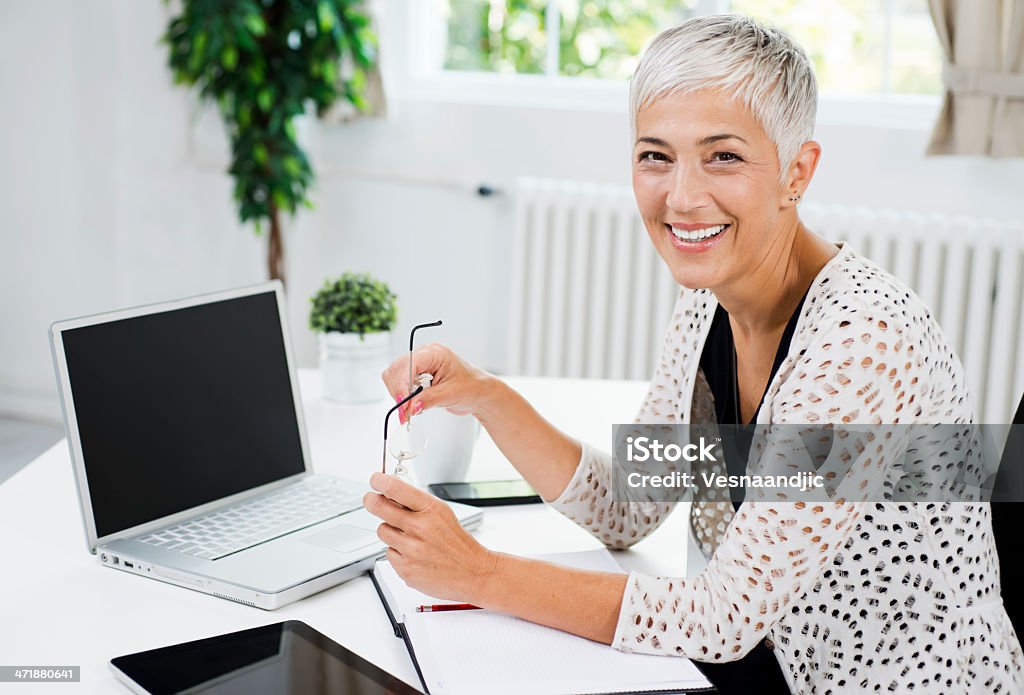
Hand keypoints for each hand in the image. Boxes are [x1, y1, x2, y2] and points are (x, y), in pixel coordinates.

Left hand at [364, 472, 497, 601]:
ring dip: (391, 531)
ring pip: (383, 531)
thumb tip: (390, 491)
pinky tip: (414, 554)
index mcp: (430, 510)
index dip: (380, 481)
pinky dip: (398, 552)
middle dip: (371, 500)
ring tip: (409, 536)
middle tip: (370, 499)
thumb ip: (416, 503)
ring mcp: (411, 550)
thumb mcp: (441, 513)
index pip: (396, 488)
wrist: (472, 571)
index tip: (375, 479)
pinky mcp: (405, 569)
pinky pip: (389, 553)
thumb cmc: (456, 542)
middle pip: (380, 507)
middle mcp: (419, 528)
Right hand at [381, 343, 497, 422]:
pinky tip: (410, 404)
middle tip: (405, 412)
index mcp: (434, 353)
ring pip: (394, 376)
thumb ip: (428, 399)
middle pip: (397, 369)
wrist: (478, 392)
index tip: (403, 403)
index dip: (402, 384)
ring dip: (398, 394)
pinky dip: (401, 395)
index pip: (409, 364)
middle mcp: (424, 355)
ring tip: (409, 410)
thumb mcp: (450, 394)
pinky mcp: (416, 374)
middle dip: (398, 391)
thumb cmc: (471, 387)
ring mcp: (419, 364)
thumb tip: (410, 406)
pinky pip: (399, 382)